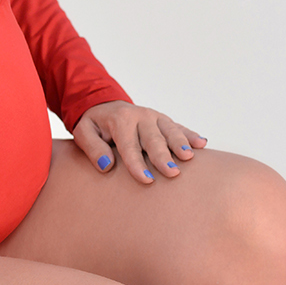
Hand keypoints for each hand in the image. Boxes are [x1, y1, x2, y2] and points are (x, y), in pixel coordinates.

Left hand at [72, 101, 207, 183]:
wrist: (104, 104)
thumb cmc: (95, 124)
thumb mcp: (83, 132)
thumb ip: (92, 147)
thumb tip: (106, 165)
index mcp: (120, 120)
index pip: (129, 145)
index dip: (137, 164)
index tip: (147, 179)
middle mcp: (140, 116)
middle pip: (153, 139)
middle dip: (163, 155)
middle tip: (172, 172)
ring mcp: (154, 117)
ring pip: (170, 131)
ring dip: (181, 144)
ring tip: (189, 157)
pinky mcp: (163, 121)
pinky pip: (179, 127)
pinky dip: (190, 135)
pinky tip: (202, 143)